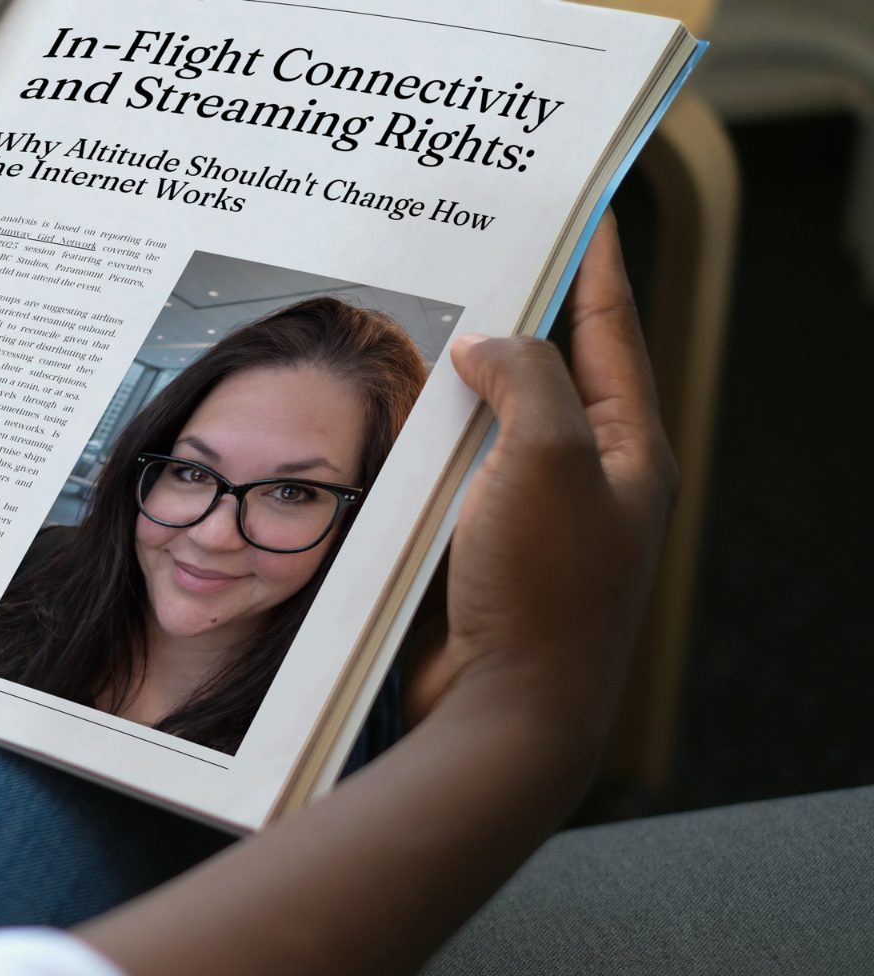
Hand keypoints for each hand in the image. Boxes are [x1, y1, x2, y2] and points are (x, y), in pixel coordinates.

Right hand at [80, 214, 679, 975]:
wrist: (508, 712)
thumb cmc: (545, 590)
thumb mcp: (550, 457)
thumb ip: (528, 380)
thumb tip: (491, 349)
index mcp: (631, 451)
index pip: (614, 331)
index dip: (596, 264)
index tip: (583, 208)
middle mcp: (594, 483)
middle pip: (558, 375)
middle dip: (521, 317)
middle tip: (483, 257)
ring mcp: (541, 522)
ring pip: (501, 428)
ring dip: (468, 385)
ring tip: (432, 328)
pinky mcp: (489, 557)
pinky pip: (462, 480)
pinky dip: (435, 445)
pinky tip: (399, 426)